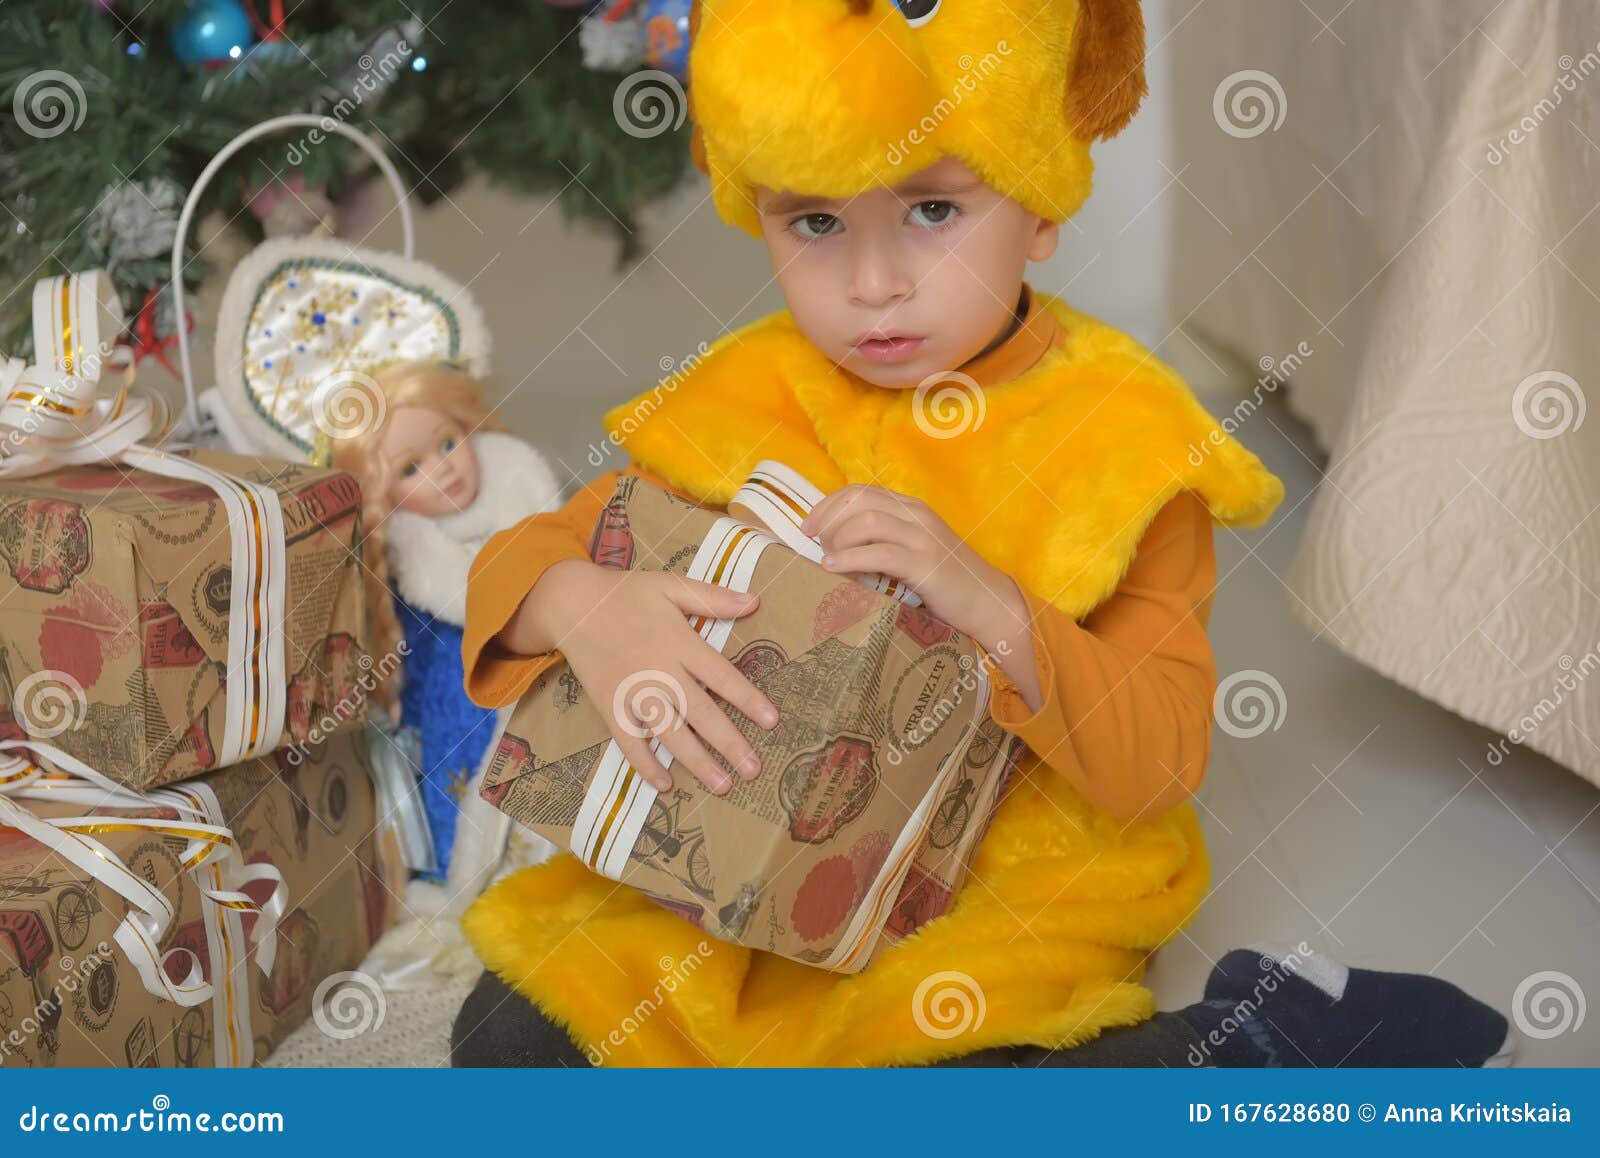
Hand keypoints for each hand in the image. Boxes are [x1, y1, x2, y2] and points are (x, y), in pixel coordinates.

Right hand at [509, 559, 780, 794]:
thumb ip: (712, 597)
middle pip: (700, 713)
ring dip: (696, 762)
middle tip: (753, 769)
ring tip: (722, 785)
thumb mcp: (671, 585)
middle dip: (729, 743)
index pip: (721, 676)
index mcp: (679, 642)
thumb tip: (755, 601)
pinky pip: (628, 741)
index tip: (772, 721)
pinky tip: (665, 784)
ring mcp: (632, 692)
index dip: (748, 699)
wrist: (572, 603)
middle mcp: (658, 671)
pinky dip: (645, 764)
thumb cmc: (627, 593)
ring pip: (669, 733)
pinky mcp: (609, 705)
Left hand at [799, 484, 1029, 660]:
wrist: (987, 601)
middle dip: (827, 518)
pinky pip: (879, 553)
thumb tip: (836, 546)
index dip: (828, 504)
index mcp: (911, 508)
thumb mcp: (913, 550)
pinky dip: (850, 558)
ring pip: (867, 522)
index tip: (808, 525)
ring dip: (838, 538)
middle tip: (813, 541)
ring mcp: (922, 538)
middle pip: (859, 500)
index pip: (861, 491)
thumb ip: (883, 541)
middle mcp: (916, 515)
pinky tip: (833, 568)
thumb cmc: (945, 581)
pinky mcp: (925, 564)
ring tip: (827, 557)